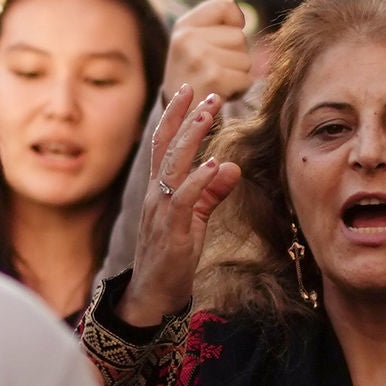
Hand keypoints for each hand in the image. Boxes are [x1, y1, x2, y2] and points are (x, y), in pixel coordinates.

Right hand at [116, 87, 237, 332]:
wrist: (153, 295)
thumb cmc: (172, 256)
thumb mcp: (195, 219)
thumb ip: (211, 192)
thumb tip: (232, 166)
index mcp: (160, 189)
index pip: (165, 144)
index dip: (177, 116)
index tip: (193, 91)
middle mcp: (156, 195)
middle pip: (167, 147)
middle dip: (186, 118)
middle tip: (207, 93)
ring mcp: (161, 212)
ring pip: (173, 166)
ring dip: (192, 139)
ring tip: (209, 115)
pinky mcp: (173, 232)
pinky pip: (184, 200)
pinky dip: (199, 180)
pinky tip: (215, 164)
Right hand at [163, 0, 253, 106]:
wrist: (178, 116)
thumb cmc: (192, 78)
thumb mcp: (193, 47)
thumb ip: (214, 27)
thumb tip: (241, 16)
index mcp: (183, 27)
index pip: (223, 6)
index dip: (236, 19)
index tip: (234, 29)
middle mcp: (188, 38)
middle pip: (239, 35)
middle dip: (236, 55)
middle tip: (215, 69)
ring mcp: (200, 57)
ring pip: (245, 58)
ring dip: (238, 74)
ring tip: (217, 82)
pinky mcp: (213, 77)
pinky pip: (246, 78)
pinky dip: (239, 88)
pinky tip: (221, 93)